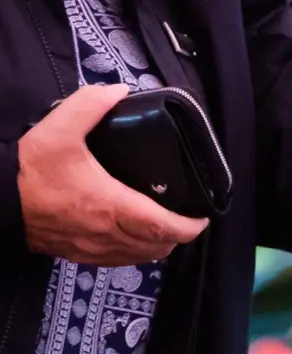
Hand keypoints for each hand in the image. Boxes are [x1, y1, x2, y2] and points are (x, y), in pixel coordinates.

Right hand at [19, 84, 208, 265]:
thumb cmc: (28, 170)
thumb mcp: (58, 130)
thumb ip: (89, 107)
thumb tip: (117, 92)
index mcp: (111, 206)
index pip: (164, 227)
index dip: (190, 227)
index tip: (202, 217)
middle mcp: (106, 234)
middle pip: (158, 246)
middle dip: (177, 236)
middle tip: (184, 217)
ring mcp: (92, 248)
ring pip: (139, 257)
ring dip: (156, 245)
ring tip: (162, 226)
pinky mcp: (76, 254)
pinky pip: (117, 261)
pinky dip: (132, 252)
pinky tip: (129, 234)